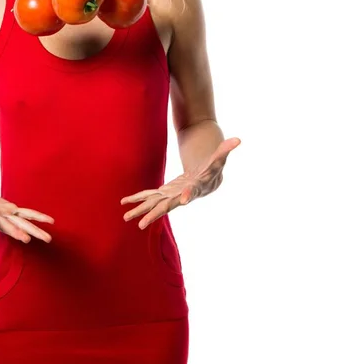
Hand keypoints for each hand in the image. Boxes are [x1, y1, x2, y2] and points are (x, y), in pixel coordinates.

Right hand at [0, 163, 54, 242]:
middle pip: (3, 223)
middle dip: (15, 230)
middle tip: (27, 239)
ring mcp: (0, 213)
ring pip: (18, 222)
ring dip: (33, 229)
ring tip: (49, 239)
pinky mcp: (7, 210)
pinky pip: (23, 213)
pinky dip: (34, 216)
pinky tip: (48, 221)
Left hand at [120, 137, 240, 229]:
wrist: (205, 182)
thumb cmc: (211, 169)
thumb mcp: (218, 159)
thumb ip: (226, 150)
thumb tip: (239, 139)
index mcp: (193, 188)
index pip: (190, 193)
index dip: (187, 195)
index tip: (183, 201)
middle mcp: (179, 196)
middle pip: (166, 206)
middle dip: (154, 214)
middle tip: (141, 224)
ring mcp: (170, 195)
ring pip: (153, 204)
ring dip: (140, 210)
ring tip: (125, 217)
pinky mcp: (164, 192)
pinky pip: (148, 196)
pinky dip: (137, 198)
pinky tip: (124, 202)